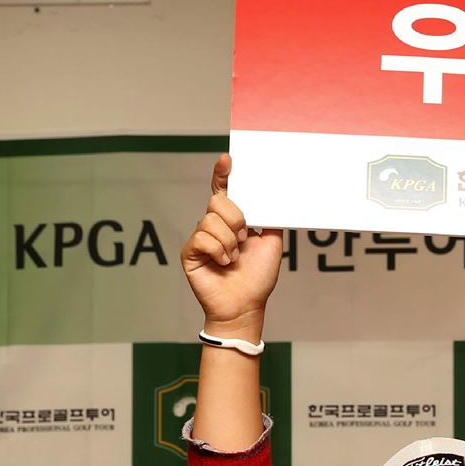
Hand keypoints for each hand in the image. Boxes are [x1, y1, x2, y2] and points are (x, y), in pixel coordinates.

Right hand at [179, 155, 282, 340]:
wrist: (245, 305)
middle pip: (218, 200)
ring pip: (210, 220)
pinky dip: (218, 251)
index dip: (223, 174)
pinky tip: (223, 264)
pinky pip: (202, 238)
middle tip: (244, 239)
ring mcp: (201, 238)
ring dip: (230, 242)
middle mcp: (214, 226)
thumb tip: (274, 196)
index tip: (227, 159)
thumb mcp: (272, 242)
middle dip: (236, 219)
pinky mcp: (190, 252)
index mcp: (233, 221)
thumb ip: (269, 218)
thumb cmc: (258, 278)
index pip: (224, 191)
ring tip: (234, 259)